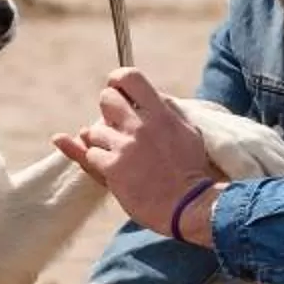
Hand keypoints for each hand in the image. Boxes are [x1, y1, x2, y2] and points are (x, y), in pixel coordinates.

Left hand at [54, 69, 218, 236]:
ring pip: (93, 131)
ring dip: (103, 143)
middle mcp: (140, 125)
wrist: (189, 206)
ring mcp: (124, 147)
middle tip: (118, 127)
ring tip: (123, 158)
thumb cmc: (192, 171)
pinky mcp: (112, 169)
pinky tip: (114, 171)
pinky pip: (91, 155)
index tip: (117, 89)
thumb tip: (150, 96)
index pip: (129, 77)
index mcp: (160, 113)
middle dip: (108, 112)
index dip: (117, 80)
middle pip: (106, 99)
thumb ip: (167, 111)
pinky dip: (99, 163)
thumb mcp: (189, 132)